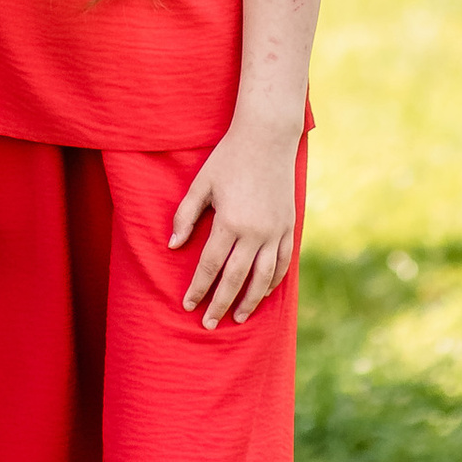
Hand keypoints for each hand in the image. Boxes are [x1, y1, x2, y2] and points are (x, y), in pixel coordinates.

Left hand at [168, 123, 299, 327]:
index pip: (209, 266)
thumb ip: (186, 216)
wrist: (267, 137)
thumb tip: (173, 246)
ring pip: (263, 277)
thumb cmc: (228, 158)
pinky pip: (283, 262)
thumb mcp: (201, 184)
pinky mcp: (289, 227)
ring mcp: (275, 231)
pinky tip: (264, 293)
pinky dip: (274, 281)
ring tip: (237, 317)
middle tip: (208, 325)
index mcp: (229, 222)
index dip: (198, 288)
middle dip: (220, 303)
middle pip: (235, 278)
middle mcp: (254, 232)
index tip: (188, 306)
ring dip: (249, 301)